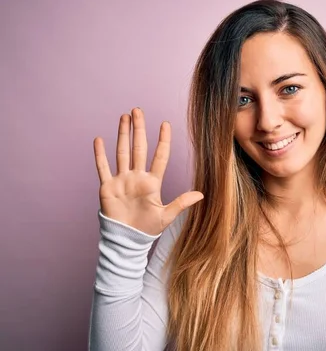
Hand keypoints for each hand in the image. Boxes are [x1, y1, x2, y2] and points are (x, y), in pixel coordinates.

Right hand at [93, 107, 203, 235]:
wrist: (128, 240)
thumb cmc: (148, 229)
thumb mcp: (167, 216)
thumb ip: (181, 203)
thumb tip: (201, 195)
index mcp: (152, 183)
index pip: (159, 156)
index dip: (162, 141)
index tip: (165, 124)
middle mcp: (137, 177)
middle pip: (139, 148)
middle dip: (139, 129)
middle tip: (138, 110)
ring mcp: (122, 180)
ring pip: (122, 152)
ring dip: (122, 135)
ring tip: (124, 117)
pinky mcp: (107, 187)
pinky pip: (103, 167)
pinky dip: (100, 154)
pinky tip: (100, 139)